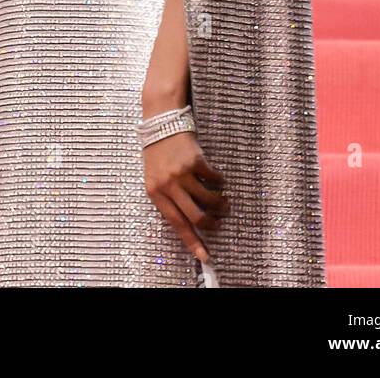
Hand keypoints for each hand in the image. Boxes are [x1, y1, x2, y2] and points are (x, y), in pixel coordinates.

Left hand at [143, 131, 227, 263]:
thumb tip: (190, 223)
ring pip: (207, 201)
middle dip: (210, 225)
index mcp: (155, 193)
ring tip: (223, 204)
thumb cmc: (158, 154)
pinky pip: (213, 180)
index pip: (176, 224)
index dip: (192, 242)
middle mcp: (168, 185)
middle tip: (217, 223)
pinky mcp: (195, 160)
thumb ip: (168, 199)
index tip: (204, 256)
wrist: (160, 123)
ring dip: (220, 206)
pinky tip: (219, 182)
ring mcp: (182, 173)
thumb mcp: (155, 179)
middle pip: (195, 216)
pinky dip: (219, 184)